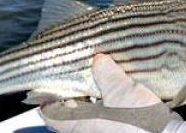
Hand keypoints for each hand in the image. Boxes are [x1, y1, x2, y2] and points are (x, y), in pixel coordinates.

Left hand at [40, 54, 185, 132]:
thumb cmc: (139, 125)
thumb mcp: (119, 91)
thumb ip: (106, 73)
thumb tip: (98, 60)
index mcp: (81, 124)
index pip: (51, 113)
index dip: (47, 96)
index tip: (47, 80)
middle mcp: (92, 127)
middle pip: (73, 107)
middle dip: (75, 87)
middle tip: (78, 67)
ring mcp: (108, 126)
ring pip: (94, 106)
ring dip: (96, 89)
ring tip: (102, 69)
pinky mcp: (126, 123)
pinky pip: (113, 107)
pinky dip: (113, 94)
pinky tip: (122, 81)